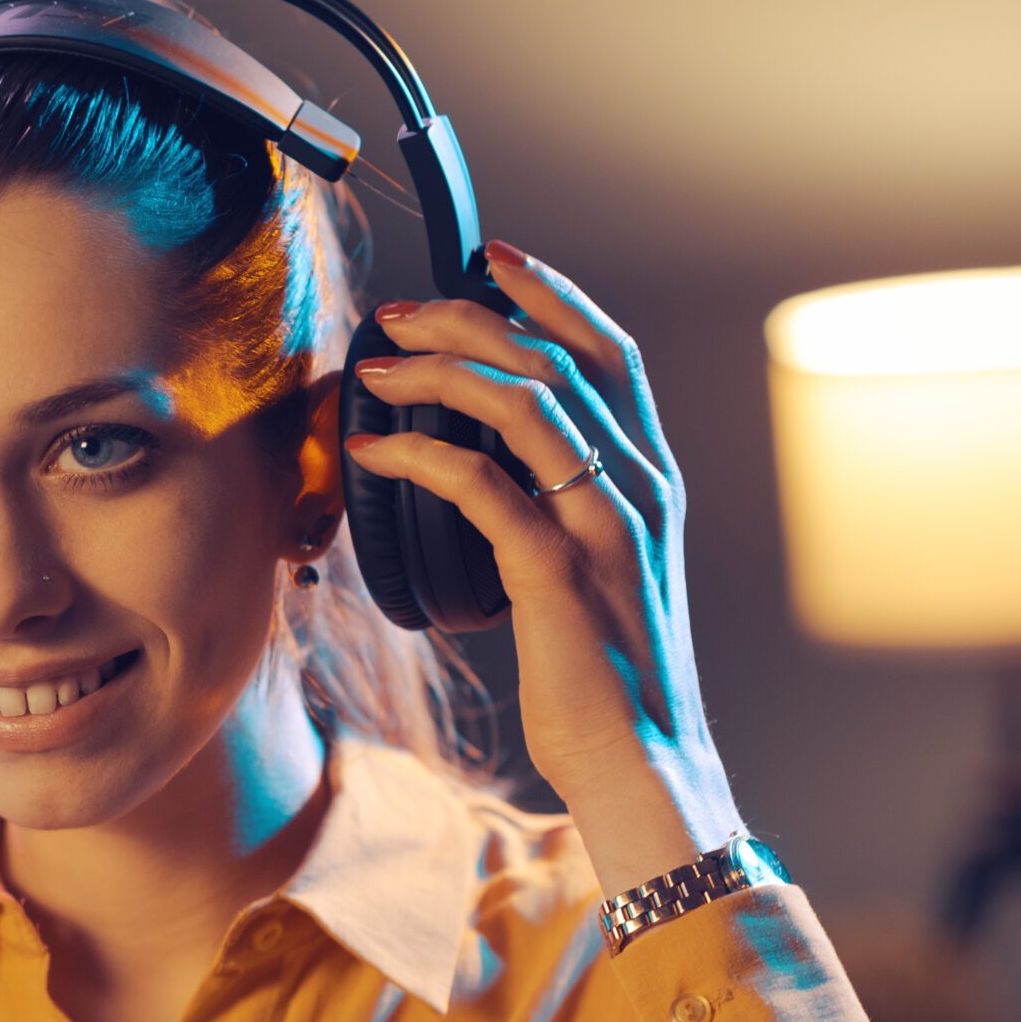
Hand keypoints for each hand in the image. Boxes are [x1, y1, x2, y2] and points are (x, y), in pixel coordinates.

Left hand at [341, 242, 742, 890]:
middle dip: (473, 319)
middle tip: (397, 312)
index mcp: (649, 480)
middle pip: (559, 361)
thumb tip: (482, 465)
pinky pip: (485, 489)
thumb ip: (556, 509)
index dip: (552, 296)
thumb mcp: (587, 571)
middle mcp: (638, 489)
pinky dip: (422, 456)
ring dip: (441, 372)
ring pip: (528, 405)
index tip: (490, 260)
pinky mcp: (558, 575)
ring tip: (374, 367)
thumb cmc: (600, 672)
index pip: (610, 355)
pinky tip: (371, 449)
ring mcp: (602, 529)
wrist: (639, 761)